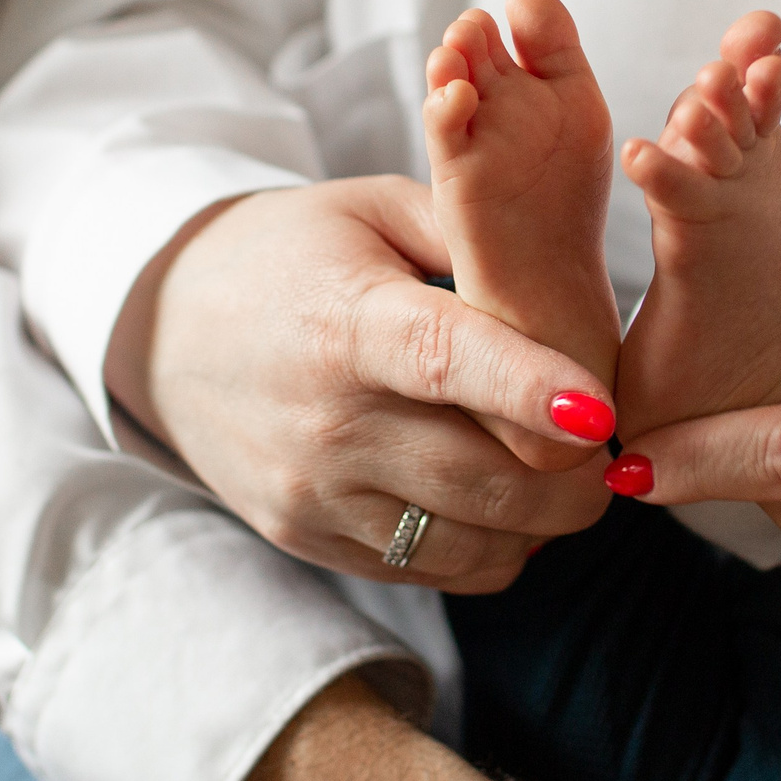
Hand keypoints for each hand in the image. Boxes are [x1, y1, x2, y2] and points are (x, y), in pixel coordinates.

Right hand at [106, 176, 613, 591]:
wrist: (167, 331)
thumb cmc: (293, 255)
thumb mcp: (370, 208)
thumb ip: (472, 229)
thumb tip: (575, 274)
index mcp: (346, 322)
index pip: (442, 360)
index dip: (528, 388)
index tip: (602, 412)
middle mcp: (325, 421)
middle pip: (481, 478)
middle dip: (575, 479)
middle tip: (614, 451)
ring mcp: (315, 493)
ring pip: (470, 543)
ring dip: (542, 523)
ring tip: (565, 476)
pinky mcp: (311, 540)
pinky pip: (436, 571)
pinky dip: (491, 548)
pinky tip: (504, 503)